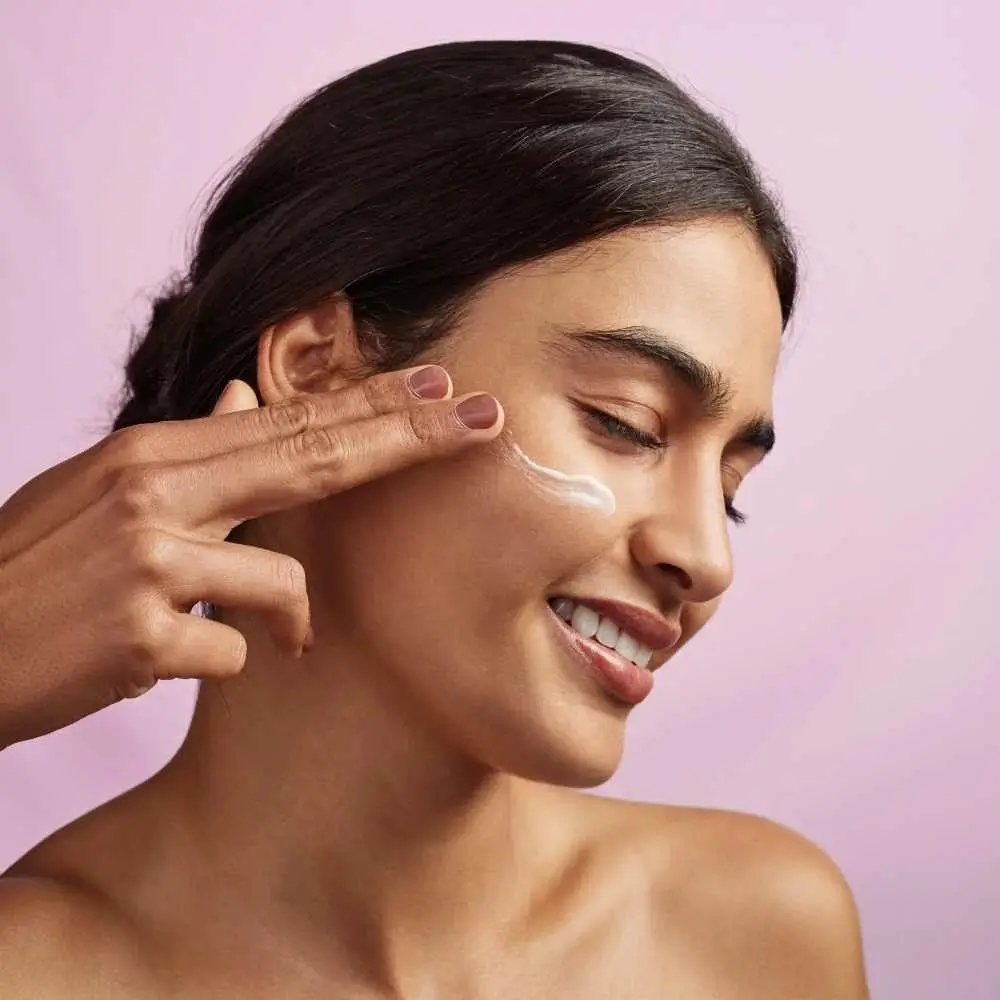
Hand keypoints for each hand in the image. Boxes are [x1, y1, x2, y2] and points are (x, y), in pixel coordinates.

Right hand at [0, 367, 502, 748]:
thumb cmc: (30, 573)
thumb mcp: (97, 493)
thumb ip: (184, 450)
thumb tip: (243, 399)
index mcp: (151, 456)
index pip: (289, 427)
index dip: (372, 410)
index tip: (442, 392)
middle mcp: (155, 493)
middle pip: (313, 460)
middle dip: (409, 441)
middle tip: (485, 422)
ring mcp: (149, 563)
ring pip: (281, 584)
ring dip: (287, 619)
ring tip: (263, 635)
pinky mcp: (143, 638)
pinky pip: (233, 654)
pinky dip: (217, 663)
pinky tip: (159, 663)